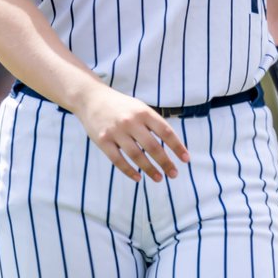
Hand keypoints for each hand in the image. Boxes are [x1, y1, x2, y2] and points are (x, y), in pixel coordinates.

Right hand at [73, 84, 189, 182]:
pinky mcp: (102, 141)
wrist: (91, 98)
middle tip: (174, 174)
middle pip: (152, 146)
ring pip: (136, 156)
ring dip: (150, 169)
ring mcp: (115, 131)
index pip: (166, 131)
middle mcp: (130, 121)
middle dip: (165, 163)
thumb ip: (153, 123)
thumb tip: (172, 146)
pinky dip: (129, 171)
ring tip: (159, 179)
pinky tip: (138, 178)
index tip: (186, 159)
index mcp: (143, 112)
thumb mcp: (139, 107)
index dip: (177, 147)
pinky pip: (118, 160)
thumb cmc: (121, 106)